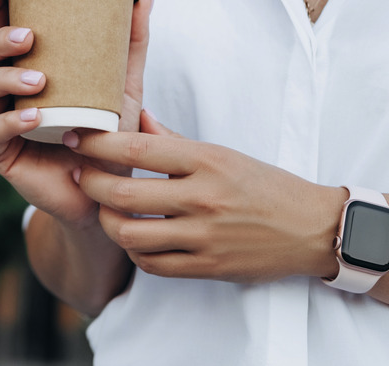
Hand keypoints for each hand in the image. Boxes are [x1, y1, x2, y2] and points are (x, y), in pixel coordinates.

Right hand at [0, 0, 152, 227]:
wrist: (105, 191)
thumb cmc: (108, 137)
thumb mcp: (123, 87)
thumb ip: (131, 44)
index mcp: (30, 69)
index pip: (5, 32)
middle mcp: (10, 92)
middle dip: (1, 41)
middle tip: (30, 37)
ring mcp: (2, 120)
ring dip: (8, 78)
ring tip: (39, 80)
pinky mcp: (1, 153)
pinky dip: (11, 120)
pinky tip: (33, 117)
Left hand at [64, 112, 344, 281]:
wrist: (312, 229)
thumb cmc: (268, 186)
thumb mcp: (225, 154)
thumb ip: (176, 142)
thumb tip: (138, 121)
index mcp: (207, 160)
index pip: (136, 150)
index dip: (97, 145)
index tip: (76, 138)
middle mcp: (203, 197)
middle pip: (122, 194)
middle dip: (88, 183)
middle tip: (79, 175)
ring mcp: (204, 236)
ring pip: (130, 235)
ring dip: (107, 223)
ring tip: (105, 210)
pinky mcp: (207, 266)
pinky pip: (152, 264)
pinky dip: (134, 252)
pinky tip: (135, 238)